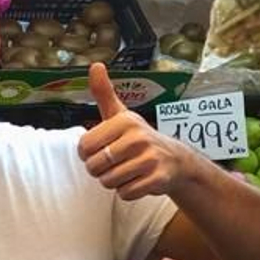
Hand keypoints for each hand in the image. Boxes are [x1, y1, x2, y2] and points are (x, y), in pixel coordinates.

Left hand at [77, 62, 191, 200]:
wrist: (175, 160)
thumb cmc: (138, 137)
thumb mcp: (120, 114)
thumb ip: (104, 93)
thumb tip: (95, 65)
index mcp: (124, 121)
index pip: (84, 147)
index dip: (87, 154)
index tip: (101, 150)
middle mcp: (137, 137)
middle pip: (95, 167)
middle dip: (100, 170)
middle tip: (115, 163)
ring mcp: (149, 158)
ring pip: (109, 182)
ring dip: (114, 182)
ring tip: (127, 170)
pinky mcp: (157, 178)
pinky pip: (125, 193)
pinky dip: (127, 191)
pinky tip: (138, 180)